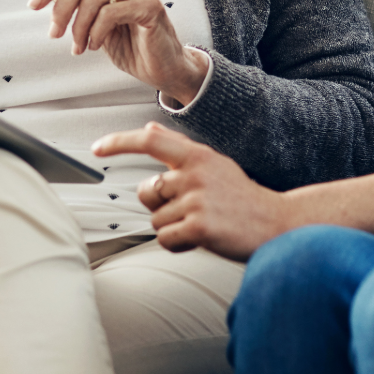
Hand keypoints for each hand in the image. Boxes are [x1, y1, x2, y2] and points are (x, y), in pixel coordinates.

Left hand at [30, 0, 207, 102]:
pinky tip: (94, 46)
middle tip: (54, 33)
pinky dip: (95, 33)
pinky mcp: (151, 6)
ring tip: (78, 46)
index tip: (34, 5)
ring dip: (78, 27)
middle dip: (60, 7)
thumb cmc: (127, 40)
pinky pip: (110, 13)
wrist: (160, 67)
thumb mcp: (91, 14)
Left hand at [91, 122, 291, 260]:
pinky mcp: (199, 228)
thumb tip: (148, 128)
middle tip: (192, 209)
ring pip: (156, 220)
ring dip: (174, 228)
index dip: (119, 143)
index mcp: (197, 155)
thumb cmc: (241, 197)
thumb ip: (179, 149)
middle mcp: (194, 174)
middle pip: (147, 192)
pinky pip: (165, 239)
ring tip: (204, 223)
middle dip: (160, 206)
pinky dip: (178, 245)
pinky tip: (202, 239)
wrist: (276, 224)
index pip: (149, 141)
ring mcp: (196, 201)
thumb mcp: (214, 164)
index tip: (97, 149)